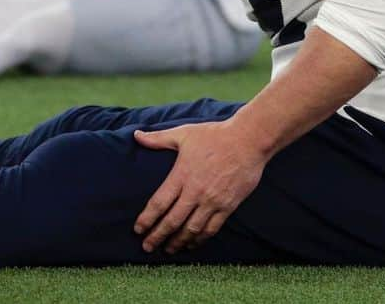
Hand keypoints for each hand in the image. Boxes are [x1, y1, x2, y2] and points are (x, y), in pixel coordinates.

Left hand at [133, 119, 265, 253]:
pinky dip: (200, 239)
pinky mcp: (227, 206)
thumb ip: (158, 139)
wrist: (247, 140)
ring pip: (191, 229)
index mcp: (182, 175)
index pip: (159, 203)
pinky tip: (192, 244)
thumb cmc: (214, 135)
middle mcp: (195, 192)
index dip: (147, 219)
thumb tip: (136, 135)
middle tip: (147, 247)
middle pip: (172, 221)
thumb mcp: (183, 134)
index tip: (138, 229)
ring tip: (168, 249)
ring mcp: (212, 201)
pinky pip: (211, 229)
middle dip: (157, 236)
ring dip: (178, 242)